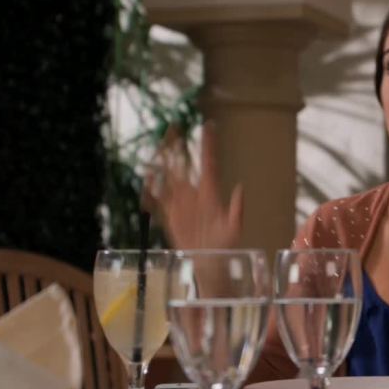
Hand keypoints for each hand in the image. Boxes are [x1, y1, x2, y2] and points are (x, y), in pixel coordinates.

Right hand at [144, 122, 243, 248]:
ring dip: (164, 161)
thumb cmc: (226, 245)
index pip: (209, 163)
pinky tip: (148, 175)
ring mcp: (182, 202)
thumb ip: (237, 209)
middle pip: (185, 165)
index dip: (208, 145)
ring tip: (159, 144)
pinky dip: (153, 186)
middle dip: (179, 146)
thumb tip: (240, 188)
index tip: (208, 127)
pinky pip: (160, 197)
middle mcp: (195, 193)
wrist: (210, 262)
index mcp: (211, 193)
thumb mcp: (234, 228)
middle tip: (174, 126)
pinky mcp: (171, 214)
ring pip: (170, 176)